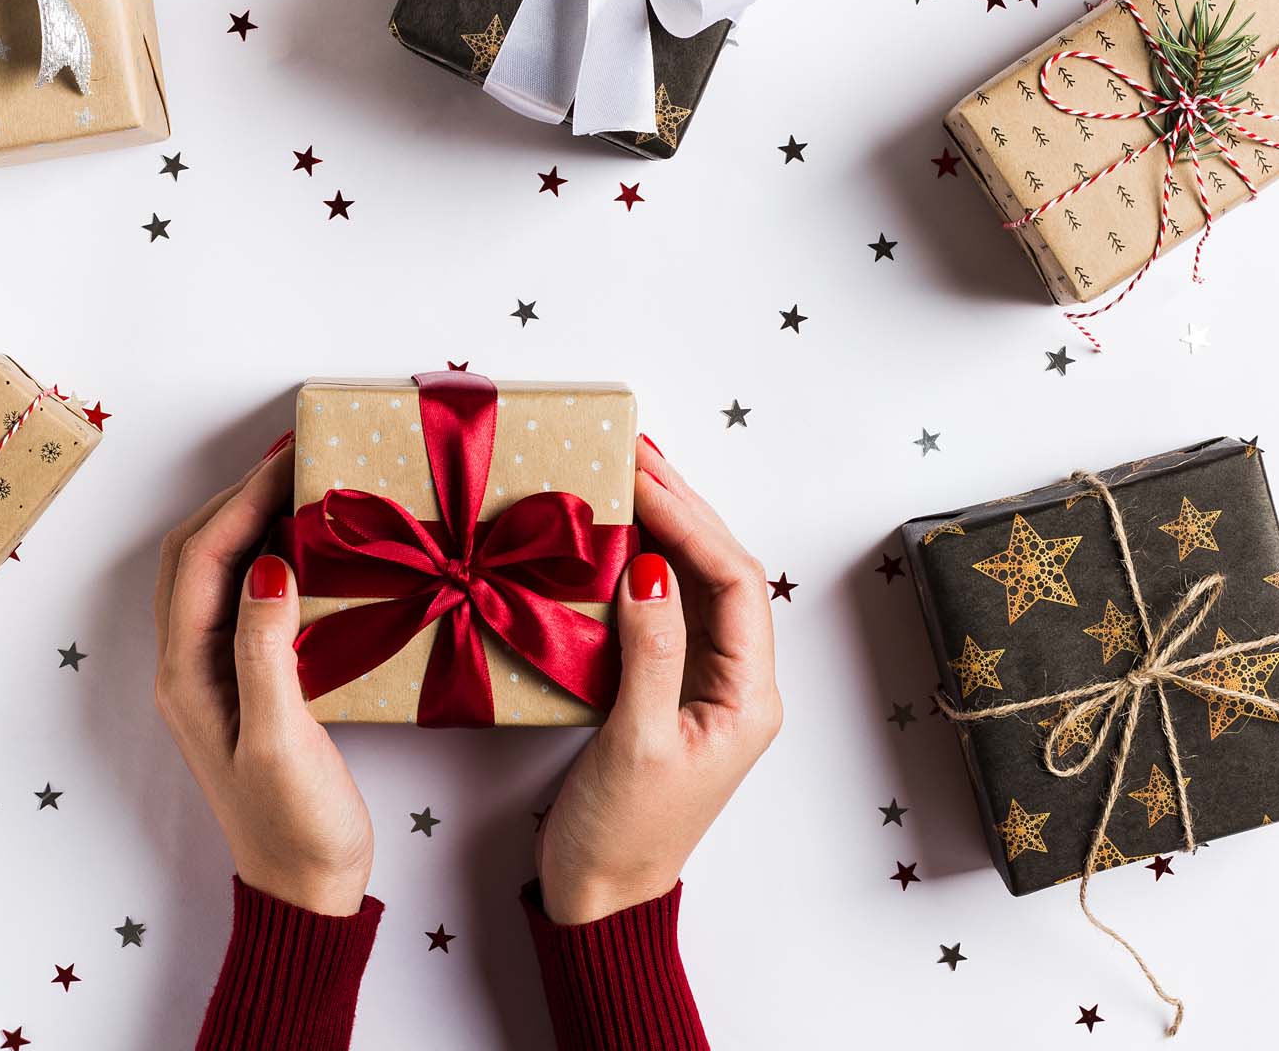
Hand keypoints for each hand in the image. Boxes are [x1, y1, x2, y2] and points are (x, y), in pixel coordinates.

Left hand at [153, 439, 374, 915]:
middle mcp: (189, 667)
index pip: (202, 560)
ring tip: (298, 488)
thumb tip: (266, 564)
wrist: (305, 888)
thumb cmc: (295, 824)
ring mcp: (214, 676)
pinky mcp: (247, 686)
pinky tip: (306, 552)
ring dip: (248, 524)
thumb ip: (265, 651)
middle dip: (238, 498)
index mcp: (187, 675)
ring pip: (216, 576)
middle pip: (197, 557)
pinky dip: (268, 560)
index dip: (240, 502)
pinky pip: (243, 601)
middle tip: (294, 459)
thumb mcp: (279, 738)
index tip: (288, 458)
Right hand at [535, 434, 782, 924]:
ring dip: (665, 529)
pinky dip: (641, 566)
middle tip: (639, 452)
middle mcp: (736, 684)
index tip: (645, 479)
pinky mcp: (664, 690)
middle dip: (685, 509)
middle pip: (721, 573)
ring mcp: (701, 684)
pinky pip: (663, 611)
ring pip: (694, 586)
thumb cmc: (623, 836)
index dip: (694, 524)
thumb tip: (652, 568)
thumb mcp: (637, 744)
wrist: (600, 897)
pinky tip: (616, 539)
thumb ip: (650, 653)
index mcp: (748, 698)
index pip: (735, 584)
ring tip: (631, 474)